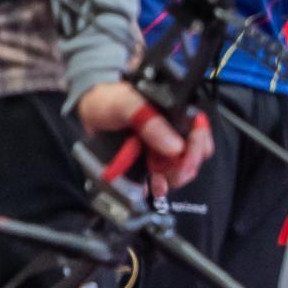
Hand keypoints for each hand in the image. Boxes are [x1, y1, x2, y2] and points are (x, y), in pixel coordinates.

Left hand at [76, 80, 207, 188]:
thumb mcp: (127, 104)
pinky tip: (155, 187)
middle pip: (194, 152)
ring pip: (182, 168)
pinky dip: (162, 185)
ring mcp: (161, 148)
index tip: (186, 155)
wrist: (88, 113)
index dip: (198, 143)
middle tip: (170, 171)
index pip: (200, 129)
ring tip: (160, 179)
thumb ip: (149, 121)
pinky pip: (163, 178)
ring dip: (174, 177)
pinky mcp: (149, 163)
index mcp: (174, 112)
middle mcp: (172, 130)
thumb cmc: (109, 100)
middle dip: (186, 165)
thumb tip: (176, 148)